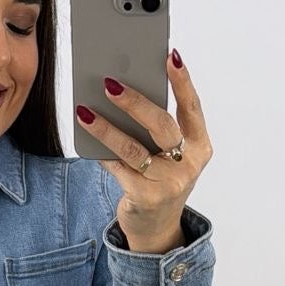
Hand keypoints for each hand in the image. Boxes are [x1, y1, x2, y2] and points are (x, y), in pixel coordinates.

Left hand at [76, 50, 211, 248]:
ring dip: (106, 128)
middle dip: (135, 102)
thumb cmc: (160, 180)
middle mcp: (188, 164)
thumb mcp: (168, 155)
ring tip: (85, 110)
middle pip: (161, 125)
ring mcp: (168, 183)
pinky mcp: (145, 197)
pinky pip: (118, 168)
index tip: (170, 56)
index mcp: (199, 147)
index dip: (182, 81)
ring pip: (133, 148)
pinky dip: (101, 151)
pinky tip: (85, 137)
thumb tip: (123, 92)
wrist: (156, 229)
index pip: (192, 107)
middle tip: (110, 83)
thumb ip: (157, 130)